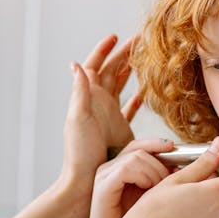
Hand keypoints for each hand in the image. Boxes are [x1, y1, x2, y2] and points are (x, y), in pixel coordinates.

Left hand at [58, 35, 141, 190]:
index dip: (103, 50)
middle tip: (139, 41)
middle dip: (122, 55)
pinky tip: (143, 93)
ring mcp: (109, 116)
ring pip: (120, 87)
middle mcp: (98, 104)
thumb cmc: (80, 153)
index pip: (94, 66)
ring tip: (142, 59)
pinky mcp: (120, 130)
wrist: (88, 180)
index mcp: (88, 98)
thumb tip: (74, 64)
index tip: (114, 37)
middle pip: (111, 72)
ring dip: (129, 72)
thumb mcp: (78, 118)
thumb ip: (79, 92)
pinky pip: (128, 110)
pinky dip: (136, 99)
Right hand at [83, 138, 174, 217]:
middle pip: (140, 148)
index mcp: (120, 169)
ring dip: (155, 172)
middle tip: (172, 178)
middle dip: (162, 161)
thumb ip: (164, 179)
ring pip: (137, 156)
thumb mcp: (155, 198)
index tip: (178, 152)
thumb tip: (185, 165)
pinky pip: (127, 168)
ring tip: (160, 190)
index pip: (141, 146)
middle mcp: (110, 168)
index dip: (160, 146)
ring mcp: (105, 175)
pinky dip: (143, 177)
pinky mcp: (103, 185)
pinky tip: (149, 192)